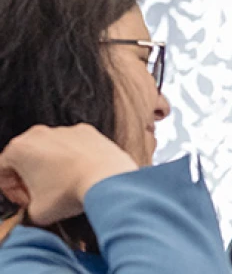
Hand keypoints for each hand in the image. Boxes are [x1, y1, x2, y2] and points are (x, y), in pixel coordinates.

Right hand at [0, 124, 137, 224]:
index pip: (2, 172)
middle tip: (41, 195)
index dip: (11, 191)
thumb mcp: (38, 213)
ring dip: (52, 167)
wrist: (108, 179)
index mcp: (18, 149)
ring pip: (50, 150)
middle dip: (30, 178)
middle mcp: (38, 133)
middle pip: (25, 158)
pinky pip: (73, 146)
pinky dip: (74, 158)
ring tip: (65, 186)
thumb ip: (27, 212)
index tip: (25, 202)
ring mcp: (64, 130)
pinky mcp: (87, 131)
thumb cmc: (71, 193)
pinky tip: (82, 174)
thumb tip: (33, 213)